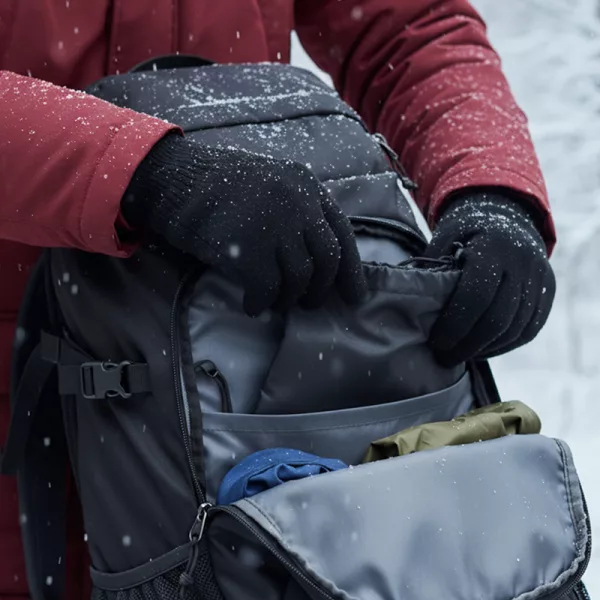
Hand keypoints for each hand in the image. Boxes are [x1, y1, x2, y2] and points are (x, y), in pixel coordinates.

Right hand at [122, 135, 366, 315]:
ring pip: (300, 277)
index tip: (355, 297)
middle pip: (327, 259)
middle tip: (309, 304)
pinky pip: (268, 288)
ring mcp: (274, 222)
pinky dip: (261, 303)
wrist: (173, 180)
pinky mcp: (249, 246)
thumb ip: (297, 213)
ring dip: (289, 298)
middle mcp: (297, 201)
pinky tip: (252, 305)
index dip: (351, 270)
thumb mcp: (269, 186)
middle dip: (321, 289)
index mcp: (305, 185)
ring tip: (275, 303)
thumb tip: (317, 262)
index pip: (341, 233)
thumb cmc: (218, 188)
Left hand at [424, 191, 555, 365]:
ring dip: (486, 349)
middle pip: (497, 318)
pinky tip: (483, 351)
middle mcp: (522, 264)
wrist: (509, 215)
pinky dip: (505, 345)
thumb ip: (433, 267)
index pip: (476, 296)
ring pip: (515, 328)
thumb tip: (411, 302)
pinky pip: (529, 329)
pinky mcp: (548, 292)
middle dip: (468, 344)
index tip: (436, 342)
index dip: (455, 324)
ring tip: (461, 357)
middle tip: (444, 358)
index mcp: (494, 248)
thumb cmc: (467, 231)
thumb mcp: (446, 237)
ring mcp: (539, 278)